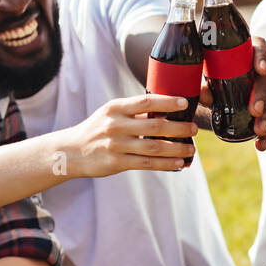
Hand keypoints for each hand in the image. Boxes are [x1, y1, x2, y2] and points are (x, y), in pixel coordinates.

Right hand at [60, 93, 196, 176]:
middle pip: (154, 126)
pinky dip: (166, 164)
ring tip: (191, 149)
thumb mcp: (111, 114)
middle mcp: (115, 125)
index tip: (184, 103)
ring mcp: (116, 145)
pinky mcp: (116, 163)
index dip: (167, 102)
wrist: (71, 151)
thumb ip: (135, 112)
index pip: (145, 101)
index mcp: (116, 108)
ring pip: (154, 147)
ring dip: (176, 148)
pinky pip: (147, 164)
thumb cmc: (98, 129)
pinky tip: (179, 163)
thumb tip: (167, 110)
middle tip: (194, 129)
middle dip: (178, 128)